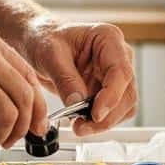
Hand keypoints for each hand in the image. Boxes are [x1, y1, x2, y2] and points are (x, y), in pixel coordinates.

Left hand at [23, 18, 136, 135]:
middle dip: (107, 115)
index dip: (111, 96)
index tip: (95, 114)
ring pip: (124, 106)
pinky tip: (81, 122)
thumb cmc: (44, 37)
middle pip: (127, 93)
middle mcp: (117, 55)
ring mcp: (114, 74)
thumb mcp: (49, 54)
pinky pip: (114, 112)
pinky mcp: (107, 89)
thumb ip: (65, 78)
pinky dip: (100, 122)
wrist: (37, 41)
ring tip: (79, 126)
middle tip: (81, 126)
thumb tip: (78, 103)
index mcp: (107, 38)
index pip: (120, 71)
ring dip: (104, 122)